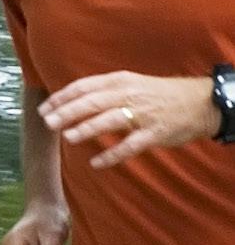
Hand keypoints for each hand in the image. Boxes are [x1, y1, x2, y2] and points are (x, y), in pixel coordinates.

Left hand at [39, 72, 218, 169]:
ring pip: (109, 120)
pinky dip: (111, 155)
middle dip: (68, 112)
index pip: (85, 86)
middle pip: (93, 102)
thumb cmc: (159, 96)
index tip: (45, 108)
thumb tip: (74, 101)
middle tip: (49, 123)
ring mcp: (142, 114)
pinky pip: (129, 146)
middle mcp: (129, 95)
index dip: (63, 97)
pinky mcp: (153, 134)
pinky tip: (95, 163)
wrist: (199, 103)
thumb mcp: (131, 84)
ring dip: (87, 128)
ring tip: (67, 137)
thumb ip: (105, 92)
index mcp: (120, 81)